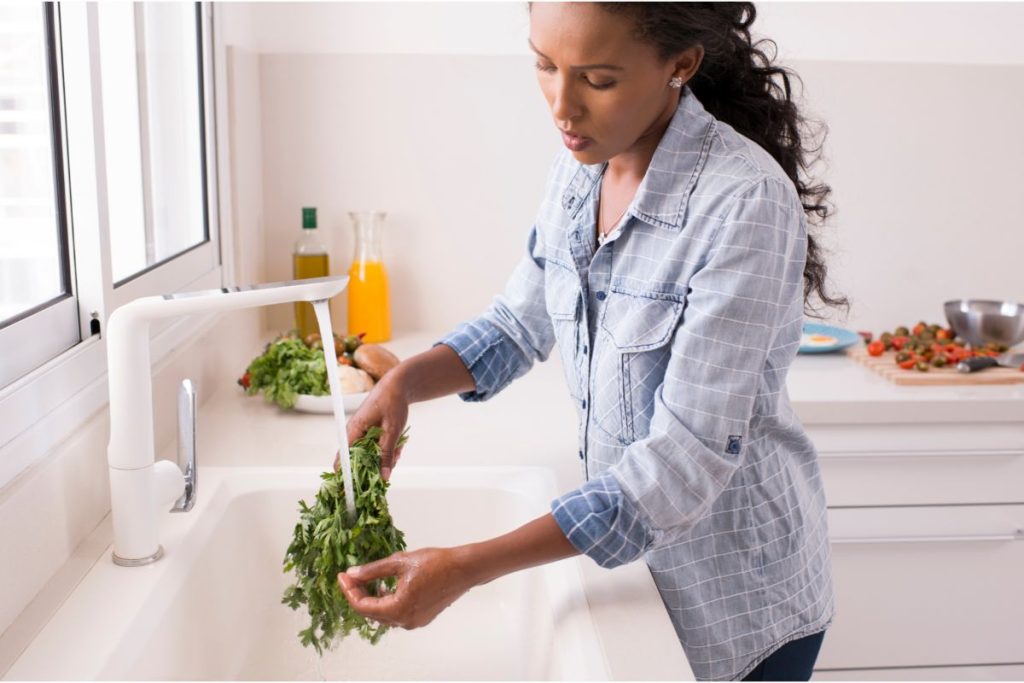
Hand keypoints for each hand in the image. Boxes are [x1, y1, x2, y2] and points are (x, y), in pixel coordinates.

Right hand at [334, 370, 408, 480]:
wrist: (398, 385)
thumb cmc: (392, 402)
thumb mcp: (392, 431)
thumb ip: (387, 454)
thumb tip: (384, 477)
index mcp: (353, 431)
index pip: (343, 458)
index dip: (346, 475)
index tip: (354, 489)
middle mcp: (354, 433)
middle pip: (358, 460)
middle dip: (376, 465)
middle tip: (393, 461)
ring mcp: (362, 433)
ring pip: (370, 455)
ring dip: (385, 457)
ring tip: (399, 450)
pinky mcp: (370, 433)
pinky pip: (376, 448)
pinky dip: (387, 449)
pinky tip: (399, 445)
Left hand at [337, 548, 472, 629]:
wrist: (464, 569)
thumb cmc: (436, 563)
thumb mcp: (400, 562)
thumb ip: (373, 570)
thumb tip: (352, 574)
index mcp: (398, 608)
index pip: (363, 606)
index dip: (349, 591)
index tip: (342, 577)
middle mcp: (405, 621)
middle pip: (372, 612)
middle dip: (359, 594)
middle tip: (350, 577)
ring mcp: (414, 621)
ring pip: (384, 614)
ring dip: (372, 598)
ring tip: (367, 579)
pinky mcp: (421, 617)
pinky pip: (397, 613)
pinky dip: (387, 601)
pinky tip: (386, 586)